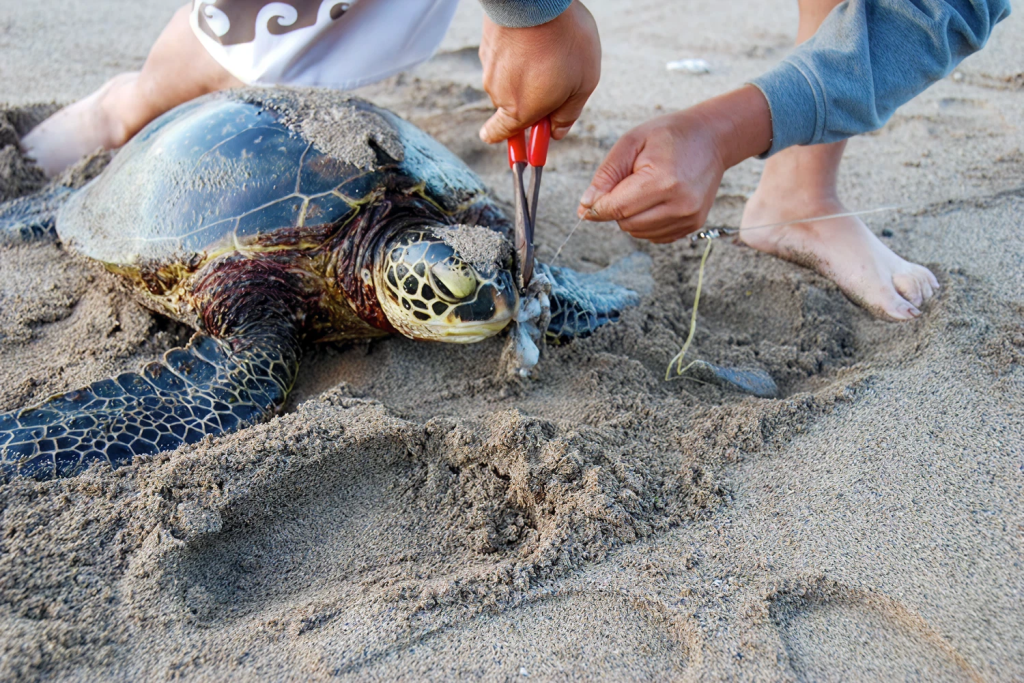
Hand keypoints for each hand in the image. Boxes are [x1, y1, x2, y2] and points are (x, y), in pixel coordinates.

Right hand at [478, 0, 600, 142]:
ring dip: (525, 73)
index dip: (514, 143)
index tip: (527, 142)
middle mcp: (497, 93)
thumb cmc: (565, 42)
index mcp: (519, 111)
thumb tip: (556, 133)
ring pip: (508, 79)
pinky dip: (518, 53)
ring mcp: (489, 66)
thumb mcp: (583, 85)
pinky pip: (504, 57)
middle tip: (558, 82)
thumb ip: (568, 115)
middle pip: (511, 107)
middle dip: (531, 100)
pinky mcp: (487, 43)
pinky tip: (537, 38)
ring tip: (551, 52)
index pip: (499, 136)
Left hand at [578, 86, 772, 242]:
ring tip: (644, 189)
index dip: (597, 207)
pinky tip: (655, 200)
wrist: (711, 138)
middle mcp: (679, 205)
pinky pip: (654, 236)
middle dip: (616, 208)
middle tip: (626, 183)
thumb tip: (585, 206)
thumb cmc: (669, 136)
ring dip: (631, 216)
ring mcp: (689, 218)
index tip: (589, 200)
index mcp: (663, 182)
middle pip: (625, 223)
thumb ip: (606, 176)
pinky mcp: (693, 225)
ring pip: (638, 233)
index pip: (616, 208)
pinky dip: (646, 222)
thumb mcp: (631, 143)